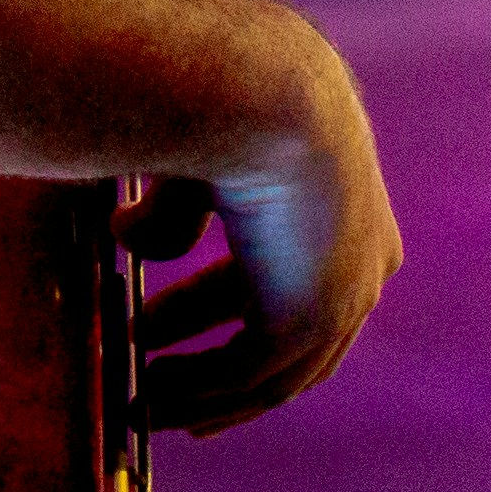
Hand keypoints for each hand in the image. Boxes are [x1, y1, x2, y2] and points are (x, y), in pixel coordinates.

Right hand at [126, 32, 398, 433]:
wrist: (258, 92)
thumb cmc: (228, 100)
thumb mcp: (202, 162)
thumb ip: (174, 210)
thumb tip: (128, 238)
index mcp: (353, 212)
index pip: (297, 284)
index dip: (232, 315)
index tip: (174, 331)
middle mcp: (362, 263)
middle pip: (288, 341)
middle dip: (216, 365)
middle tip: (157, 379)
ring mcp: (342, 298)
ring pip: (269, 374)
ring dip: (201, 390)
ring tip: (144, 399)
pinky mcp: (307, 320)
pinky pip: (244, 376)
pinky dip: (197, 390)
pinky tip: (149, 392)